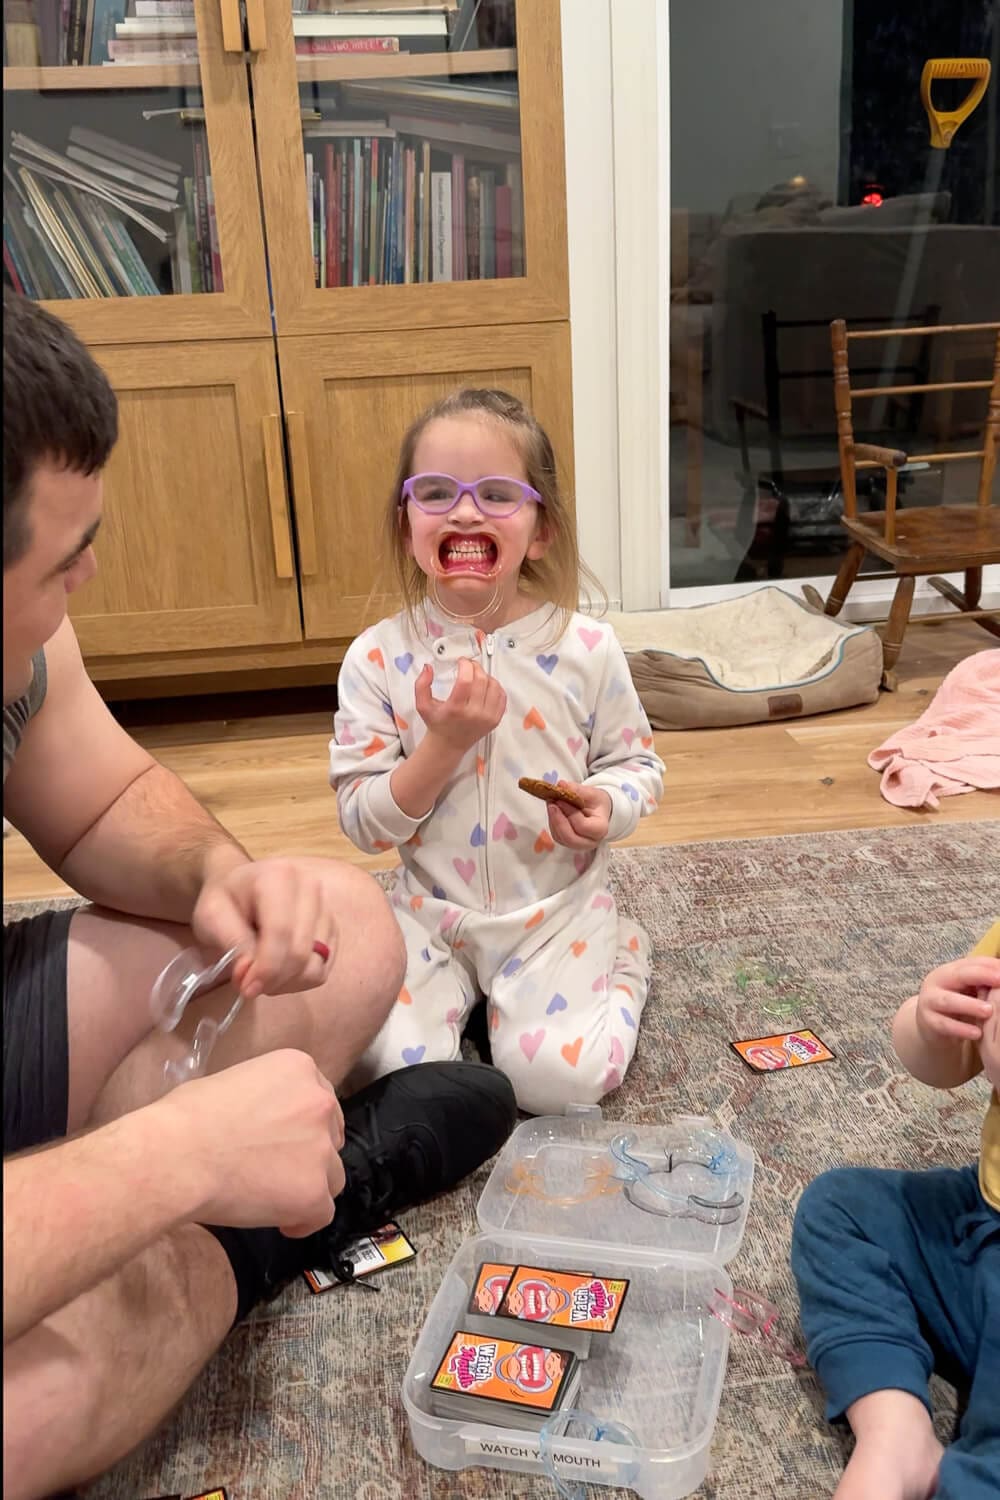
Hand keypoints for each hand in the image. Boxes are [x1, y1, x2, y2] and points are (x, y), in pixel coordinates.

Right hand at [158, 1050, 345, 1236]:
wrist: (177, 1156)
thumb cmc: (186, 1118)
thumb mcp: (232, 1083)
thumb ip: (262, 1100)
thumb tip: (260, 1123)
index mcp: (299, 1069)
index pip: (318, 1101)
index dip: (301, 1126)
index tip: (283, 1141)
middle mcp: (319, 1103)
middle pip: (329, 1136)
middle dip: (307, 1154)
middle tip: (274, 1170)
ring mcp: (321, 1148)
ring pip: (331, 1175)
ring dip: (307, 1186)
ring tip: (272, 1197)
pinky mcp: (314, 1191)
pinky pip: (322, 1213)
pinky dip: (302, 1220)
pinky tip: (280, 1222)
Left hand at [192, 854, 336, 1000]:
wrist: (243, 885)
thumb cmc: (225, 899)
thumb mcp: (211, 916)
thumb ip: (231, 943)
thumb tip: (249, 974)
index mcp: (278, 877)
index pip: (281, 931)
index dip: (265, 967)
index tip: (246, 988)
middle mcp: (310, 888)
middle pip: (300, 951)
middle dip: (274, 979)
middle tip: (248, 985)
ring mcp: (326, 907)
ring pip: (316, 964)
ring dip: (287, 982)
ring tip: (263, 976)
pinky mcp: (333, 926)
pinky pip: (324, 967)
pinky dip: (301, 980)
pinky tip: (280, 972)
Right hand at [414, 657, 506, 755]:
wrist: (448, 744)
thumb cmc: (437, 723)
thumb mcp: (422, 705)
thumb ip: (421, 685)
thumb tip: (428, 668)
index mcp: (455, 709)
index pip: (466, 680)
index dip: (465, 665)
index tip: (461, 661)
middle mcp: (473, 714)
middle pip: (481, 680)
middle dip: (475, 667)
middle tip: (469, 666)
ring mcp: (487, 717)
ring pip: (494, 685)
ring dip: (485, 676)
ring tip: (476, 676)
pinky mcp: (495, 720)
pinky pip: (502, 696)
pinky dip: (495, 687)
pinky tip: (486, 686)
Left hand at [547, 783, 612, 849]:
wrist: (597, 810)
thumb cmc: (597, 803)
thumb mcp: (591, 793)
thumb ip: (577, 789)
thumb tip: (561, 785)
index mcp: (600, 829)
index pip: (583, 826)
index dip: (570, 813)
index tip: (561, 799)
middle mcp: (590, 841)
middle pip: (570, 838)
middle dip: (558, 820)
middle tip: (551, 804)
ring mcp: (579, 844)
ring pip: (561, 838)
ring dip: (553, 820)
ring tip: (552, 804)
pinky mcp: (568, 842)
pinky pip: (557, 836)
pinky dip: (553, 823)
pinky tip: (553, 811)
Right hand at [914, 958, 999, 1045]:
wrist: (930, 1025)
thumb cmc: (956, 1005)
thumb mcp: (969, 991)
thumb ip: (983, 984)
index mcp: (950, 970)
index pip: (972, 964)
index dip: (990, 966)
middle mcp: (937, 982)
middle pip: (959, 975)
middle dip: (981, 976)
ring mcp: (929, 1001)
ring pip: (949, 1001)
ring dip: (970, 1005)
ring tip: (989, 1011)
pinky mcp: (928, 1021)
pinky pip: (944, 1024)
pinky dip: (961, 1029)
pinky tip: (977, 1033)